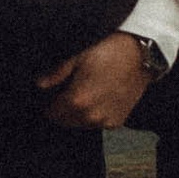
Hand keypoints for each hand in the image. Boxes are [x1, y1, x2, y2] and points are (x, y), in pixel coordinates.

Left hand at [38, 32, 152, 128]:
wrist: (139, 56)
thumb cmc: (108, 53)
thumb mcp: (77, 58)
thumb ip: (57, 74)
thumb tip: (40, 84)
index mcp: (77, 100)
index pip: (52, 113)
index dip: (49, 104)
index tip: (52, 96)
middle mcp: (90, 115)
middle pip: (65, 121)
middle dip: (63, 109)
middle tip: (68, 92)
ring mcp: (105, 121)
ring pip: (81, 124)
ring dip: (78, 114)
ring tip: (85, 93)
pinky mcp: (117, 122)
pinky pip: (97, 123)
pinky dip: (94, 115)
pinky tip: (99, 98)